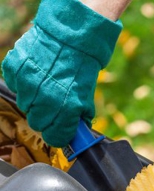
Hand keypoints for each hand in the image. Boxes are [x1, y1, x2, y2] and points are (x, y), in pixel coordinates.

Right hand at [1, 0, 121, 146]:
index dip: (57, 135)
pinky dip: (23, 83)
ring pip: (25, 106)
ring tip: (45, 87)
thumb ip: (79, 118)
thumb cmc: (81, 70)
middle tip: (53, 107)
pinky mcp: (15, 70)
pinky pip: (15, 86)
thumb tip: (76, 134)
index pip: (54, 138)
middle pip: (37, 124)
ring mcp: (27, 84)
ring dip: (34, 100)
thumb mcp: (86, 98)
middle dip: (46, 119)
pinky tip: (36, 75)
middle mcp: (45, 100)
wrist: (70, 38)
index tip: (59, 132)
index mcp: (66, 109)